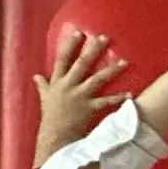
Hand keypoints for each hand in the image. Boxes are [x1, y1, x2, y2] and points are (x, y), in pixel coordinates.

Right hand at [32, 32, 129, 167]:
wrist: (55, 135)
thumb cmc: (51, 117)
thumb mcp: (44, 98)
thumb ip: (43, 85)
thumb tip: (36, 76)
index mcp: (58, 81)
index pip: (62, 59)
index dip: (70, 45)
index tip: (78, 33)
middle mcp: (68, 86)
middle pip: (82, 64)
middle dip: (93, 50)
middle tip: (104, 37)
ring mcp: (79, 96)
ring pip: (97, 79)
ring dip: (111, 70)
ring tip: (125, 62)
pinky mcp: (89, 108)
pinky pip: (106, 102)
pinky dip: (118, 98)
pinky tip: (130, 94)